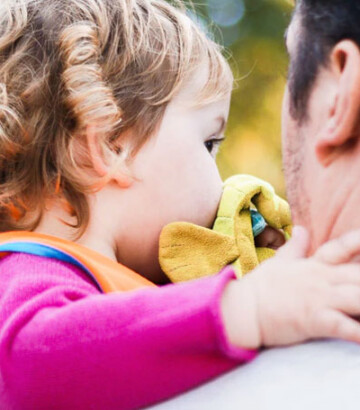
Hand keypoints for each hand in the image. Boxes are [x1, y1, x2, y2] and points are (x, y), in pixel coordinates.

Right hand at [221, 227, 359, 348]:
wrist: (245, 308)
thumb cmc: (263, 286)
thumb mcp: (280, 261)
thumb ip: (295, 245)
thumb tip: (301, 228)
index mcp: (315, 264)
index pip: (344, 247)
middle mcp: (322, 278)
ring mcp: (319, 298)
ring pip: (358, 297)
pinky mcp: (314, 319)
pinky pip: (344, 326)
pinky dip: (358, 333)